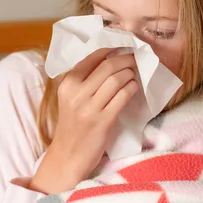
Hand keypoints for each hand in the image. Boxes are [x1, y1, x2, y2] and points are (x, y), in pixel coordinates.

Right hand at [30, 48, 137, 193]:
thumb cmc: (73, 124)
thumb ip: (84, 79)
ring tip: (134, 74)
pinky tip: (134, 88)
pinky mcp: (103, 121)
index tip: (124, 46)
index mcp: (67, 84)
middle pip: (108, 66)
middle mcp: (76, 93)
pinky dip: (132, 88)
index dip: (111, 49)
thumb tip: (110, 57)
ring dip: (130, 74)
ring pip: (117, 79)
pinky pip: (123, 96)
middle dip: (126, 59)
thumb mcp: (70, 98)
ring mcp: (90, 108)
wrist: (68, 156)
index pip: (92, 57)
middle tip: (135, 59)